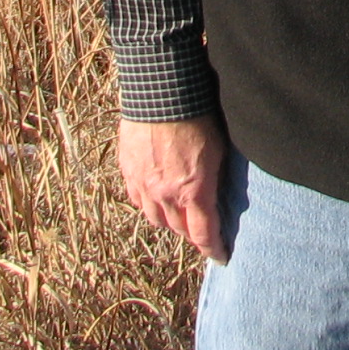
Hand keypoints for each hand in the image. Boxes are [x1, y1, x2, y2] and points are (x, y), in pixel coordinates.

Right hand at [116, 115, 229, 261]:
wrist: (161, 93)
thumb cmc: (197, 116)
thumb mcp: (218, 150)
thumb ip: (215, 179)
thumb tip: (218, 195)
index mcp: (194, 191)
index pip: (204, 233)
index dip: (212, 248)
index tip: (220, 256)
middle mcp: (166, 195)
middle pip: (179, 228)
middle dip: (192, 232)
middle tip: (201, 231)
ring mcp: (144, 185)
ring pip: (155, 219)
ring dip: (169, 220)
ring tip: (178, 215)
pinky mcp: (128, 171)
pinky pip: (137, 200)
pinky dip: (148, 204)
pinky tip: (155, 198)